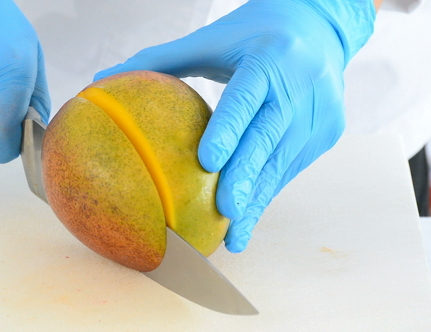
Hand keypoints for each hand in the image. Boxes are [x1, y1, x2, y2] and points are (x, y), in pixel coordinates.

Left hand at [94, 0, 374, 251]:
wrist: (321, 26)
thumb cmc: (256, 33)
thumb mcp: (212, 39)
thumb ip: (161, 59)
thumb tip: (103, 79)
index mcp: (270, 57)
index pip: (246, 97)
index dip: (229, 129)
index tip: (207, 162)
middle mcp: (302, 84)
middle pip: (269, 138)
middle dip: (248, 178)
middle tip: (224, 212)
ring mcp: (319, 112)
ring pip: (283, 162)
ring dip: (258, 199)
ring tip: (233, 233)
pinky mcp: (327, 131)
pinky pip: (291, 166)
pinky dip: (268, 191)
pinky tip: (248, 215)